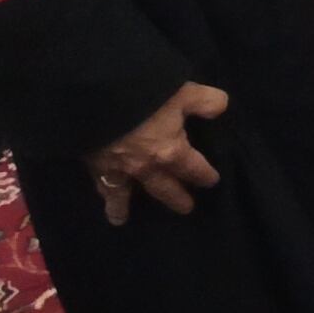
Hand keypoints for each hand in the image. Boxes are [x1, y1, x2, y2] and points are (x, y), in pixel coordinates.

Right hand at [86, 81, 228, 225]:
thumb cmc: (145, 95)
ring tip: (121, 219)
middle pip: (165, 189)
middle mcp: (146, 168)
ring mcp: (118, 170)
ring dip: (124, 207)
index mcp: (171, 152)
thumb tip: (221, 109)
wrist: (98, 98)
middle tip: (185, 208)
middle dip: (176, 199)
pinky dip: (101, 195)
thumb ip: (206, 102)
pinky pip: (99, 186)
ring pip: (123, 195)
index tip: (211, 181)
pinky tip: (100, 198)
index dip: (205, 175)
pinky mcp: (93, 166)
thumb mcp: (185, 92)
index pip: (194, 169)